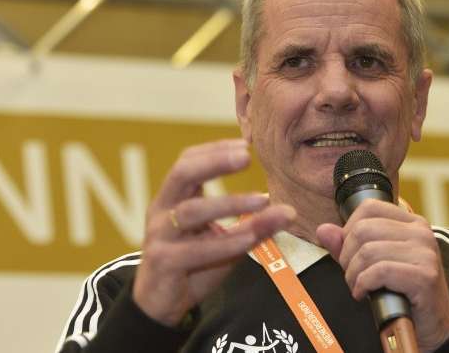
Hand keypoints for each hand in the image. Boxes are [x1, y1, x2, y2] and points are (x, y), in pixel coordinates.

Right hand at [133, 139, 295, 325]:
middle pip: (182, 173)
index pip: (188, 160)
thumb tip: (289, 211)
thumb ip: (253, 224)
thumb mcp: (225, 239)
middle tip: (246, 156)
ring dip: (229, 204)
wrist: (160, 303)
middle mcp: (162, 210)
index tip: (247, 144)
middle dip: (214, 161)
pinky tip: (249, 238)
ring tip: (262, 202)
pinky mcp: (163, 262)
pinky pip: (194, 250)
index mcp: (173, 197)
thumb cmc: (193, 262)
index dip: (216, 149)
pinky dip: (224, 243)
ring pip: (190, 212)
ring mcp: (159, 236)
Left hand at [316, 199, 448, 351]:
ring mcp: (425, 253)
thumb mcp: (373, 263)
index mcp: (411, 222)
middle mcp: (421, 232)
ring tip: (358, 286)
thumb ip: (347, 245)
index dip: (349, 230)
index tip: (350, 253)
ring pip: (368, 251)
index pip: (369, 207)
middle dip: (347, 255)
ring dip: (353, 274)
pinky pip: (379, 271)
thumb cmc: (402, 291)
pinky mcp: (424, 276)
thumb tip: (323, 230)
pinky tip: (364, 293)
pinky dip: (364, 284)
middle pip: (363, 229)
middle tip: (352, 275)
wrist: (433, 325)